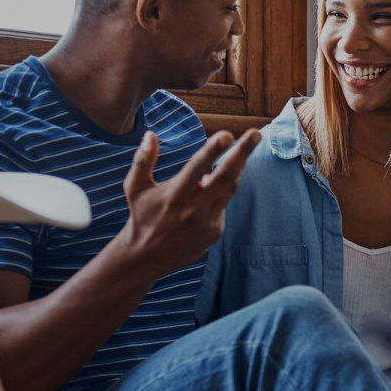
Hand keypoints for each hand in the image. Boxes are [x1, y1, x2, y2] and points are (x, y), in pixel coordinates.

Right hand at [113, 129, 261, 274]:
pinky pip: (224, 203)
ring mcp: (207, 222)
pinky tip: (213, 184)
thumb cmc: (142, 215)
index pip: (197, 168)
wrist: (147, 257)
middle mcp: (194, 209)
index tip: (227, 134)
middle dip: (242, 153)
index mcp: (174, 195)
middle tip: (255, 134)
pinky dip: (222, 189)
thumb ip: (142, 160)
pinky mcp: (215, 231)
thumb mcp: (134, 188)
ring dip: (239, 165)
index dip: (213, 150)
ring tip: (247, 144)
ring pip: (230, 188)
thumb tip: (150, 134)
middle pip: (225, 176)